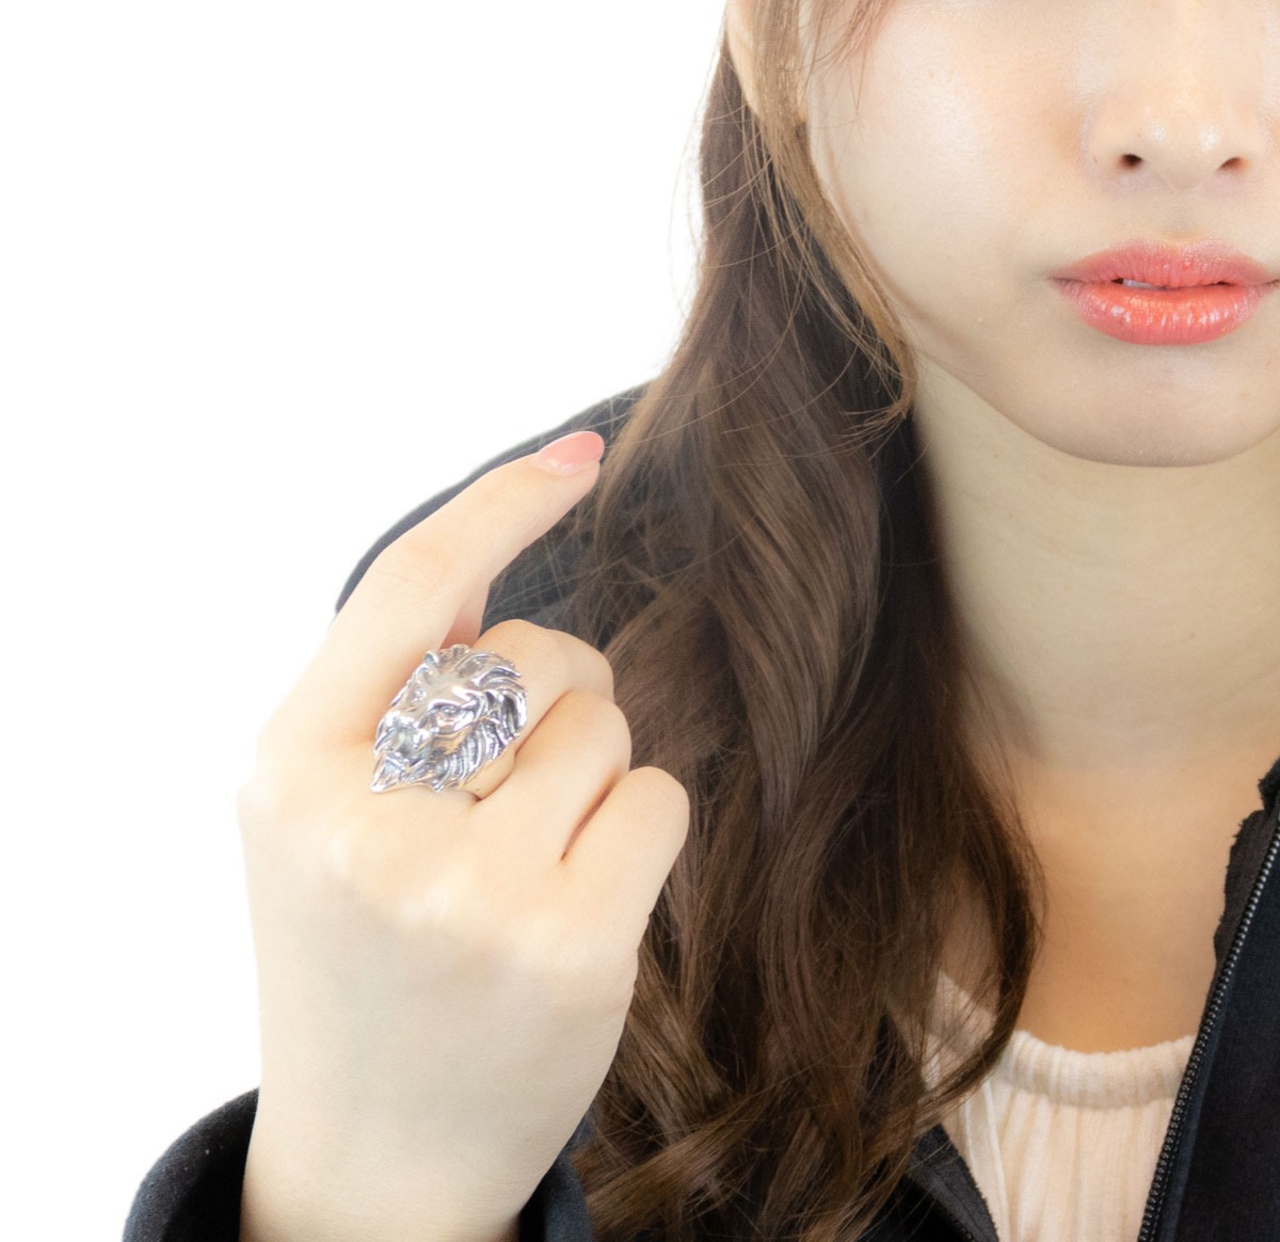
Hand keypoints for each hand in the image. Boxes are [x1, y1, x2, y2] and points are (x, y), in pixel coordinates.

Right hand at [236, 432, 689, 1241]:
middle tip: (516, 785)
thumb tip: (482, 580)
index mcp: (290, 771)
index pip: (407, 588)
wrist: (377, 1156)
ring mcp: (467, 889)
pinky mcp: (566, 942)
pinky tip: (584, 900)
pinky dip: (640, 828)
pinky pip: (656, 797)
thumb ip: (389, 702)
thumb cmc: (359, 964)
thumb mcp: (323, 823)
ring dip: (592, 773)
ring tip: (534, 859)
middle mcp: (365, 823)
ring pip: (605, 726)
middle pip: (533, 658)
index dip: (500, 506)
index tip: (577, 456)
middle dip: (554, 696)